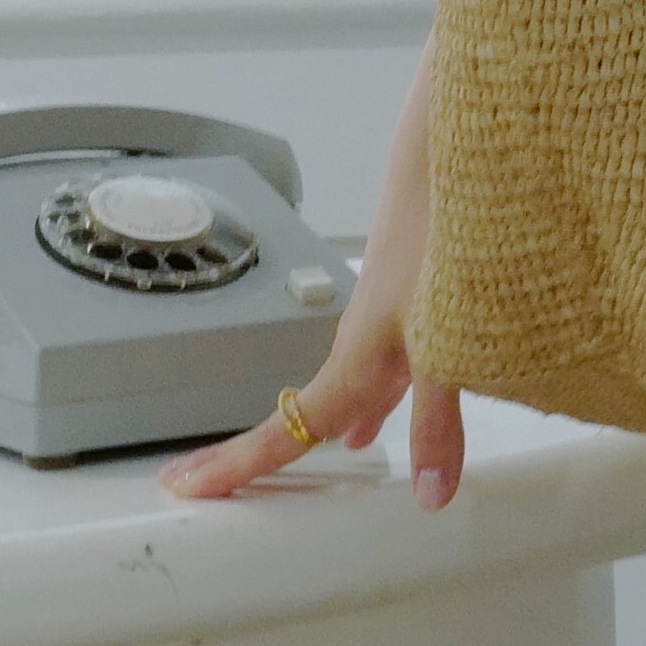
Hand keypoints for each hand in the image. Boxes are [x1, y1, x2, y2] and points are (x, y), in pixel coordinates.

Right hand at [166, 128, 461, 505]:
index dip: (237, 463)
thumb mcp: (446, 343)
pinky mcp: (415, 297)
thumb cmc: (443, 231)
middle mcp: (363, 341)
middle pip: (304, 411)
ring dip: (325, 419)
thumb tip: (431, 492)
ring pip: (347, 384)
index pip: (285, 429)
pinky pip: (384, 361)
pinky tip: (400, 395)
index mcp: (356, 359)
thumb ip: (438, 423)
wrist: (457, 153)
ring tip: (327, 453)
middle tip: (213, 477)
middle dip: (260, 450)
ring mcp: (387, 319)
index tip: (187, 486)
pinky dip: (378, 391)